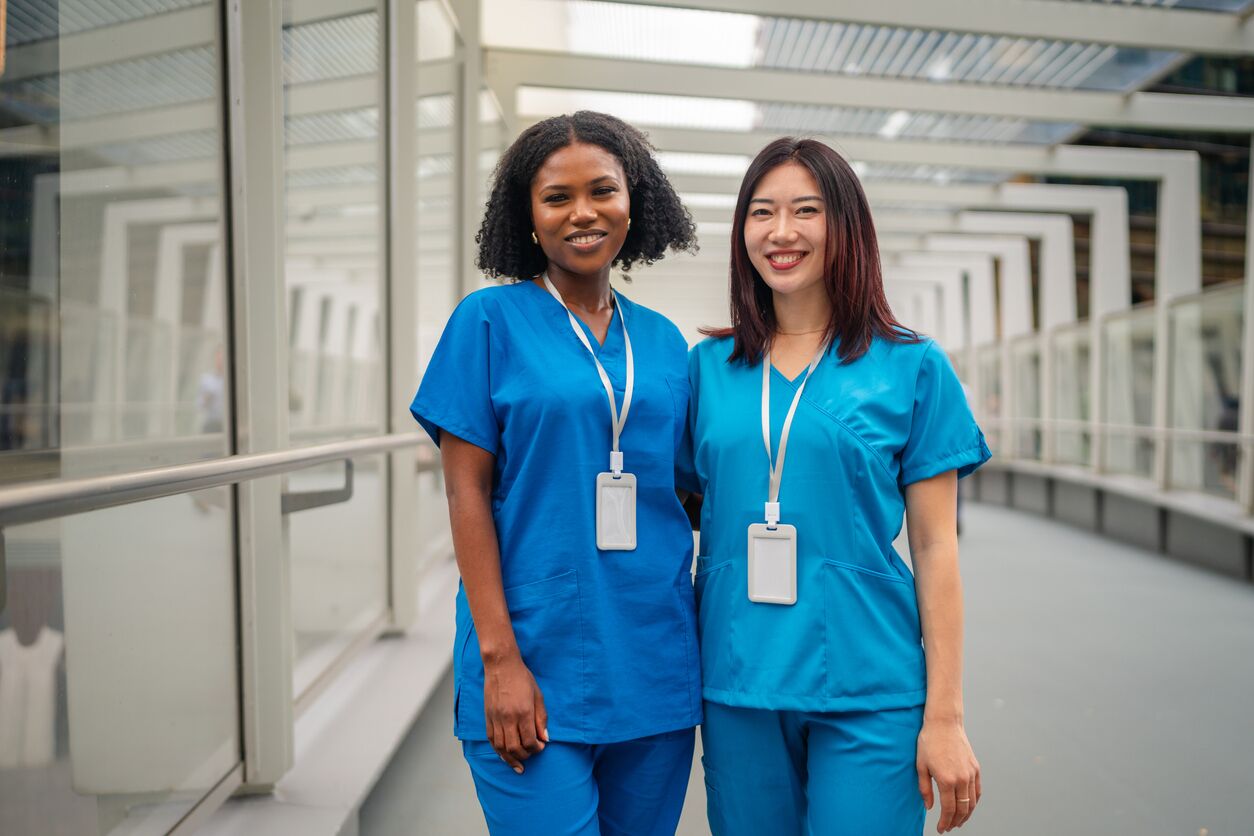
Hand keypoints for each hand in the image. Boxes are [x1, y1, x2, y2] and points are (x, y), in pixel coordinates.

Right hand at [483, 652, 547, 773]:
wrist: (501, 666)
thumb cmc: (522, 678)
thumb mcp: (538, 696)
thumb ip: (541, 719)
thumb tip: (545, 738)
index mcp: (523, 712)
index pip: (530, 740)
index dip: (537, 748)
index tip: (541, 746)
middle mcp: (508, 718)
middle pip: (515, 748)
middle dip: (525, 756)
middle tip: (531, 754)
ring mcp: (496, 718)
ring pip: (501, 747)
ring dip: (510, 758)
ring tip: (518, 763)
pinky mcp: (488, 717)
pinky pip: (491, 740)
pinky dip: (498, 750)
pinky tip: (504, 755)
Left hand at [916, 717, 980, 832]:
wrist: (944, 723)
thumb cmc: (930, 742)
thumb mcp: (921, 766)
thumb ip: (925, 789)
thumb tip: (929, 807)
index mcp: (946, 780)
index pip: (948, 809)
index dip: (945, 822)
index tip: (941, 829)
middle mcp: (962, 779)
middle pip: (962, 809)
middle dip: (955, 822)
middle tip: (949, 827)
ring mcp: (971, 774)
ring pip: (972, 803)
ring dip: (966, 815)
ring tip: (958, 821)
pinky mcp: (976, 768)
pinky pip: (978, 791)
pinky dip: (974, 802)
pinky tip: (968, 807)